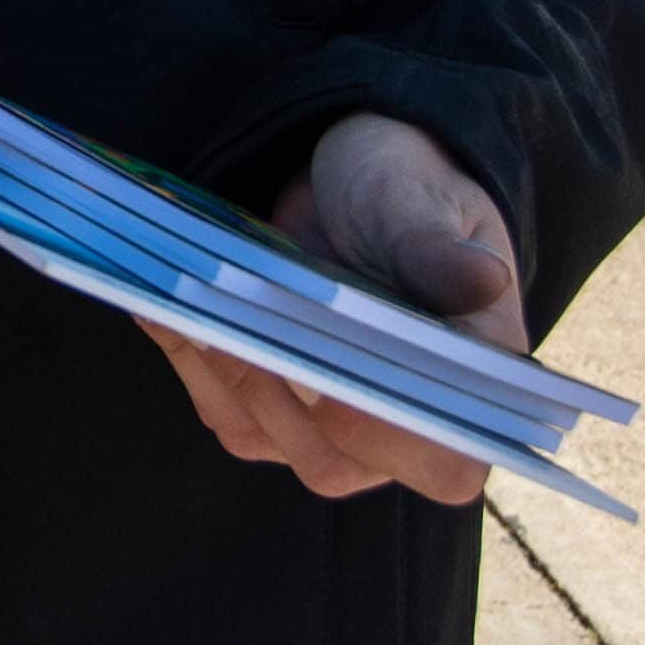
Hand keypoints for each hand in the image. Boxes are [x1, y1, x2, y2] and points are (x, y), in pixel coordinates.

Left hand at [138, 111, 529, 505]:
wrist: (350, 182)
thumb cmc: (407, 195)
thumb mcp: (425, 204)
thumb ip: (440, 251)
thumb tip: (481, 281)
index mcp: (472, 394)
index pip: (445, 461)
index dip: (392, 434)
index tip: (340, 373)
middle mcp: (399, 432)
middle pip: (333, 458)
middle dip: (277, 388)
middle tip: (236, 315)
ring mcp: (324, 431)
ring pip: (261, 433)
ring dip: (220, 366)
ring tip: (186, 297)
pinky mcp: (264, 411)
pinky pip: (219, 405)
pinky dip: (186, 353)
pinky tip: (162, 299)